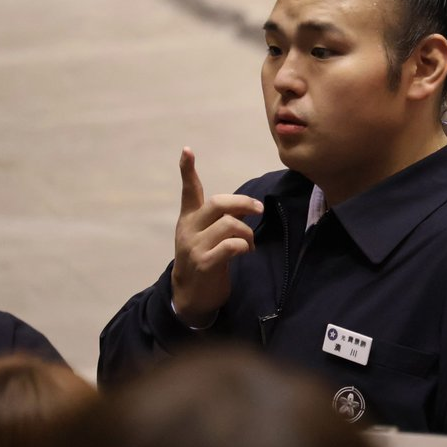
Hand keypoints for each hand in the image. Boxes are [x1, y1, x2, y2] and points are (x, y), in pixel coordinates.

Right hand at [171, 147, 263, 326]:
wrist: (190, 296)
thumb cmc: (205, 260)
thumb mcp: (209, 236)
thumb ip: (225, 218)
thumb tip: (249, 205)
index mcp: (190, 218)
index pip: (189, 190)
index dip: (187, 170)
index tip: (187, 150)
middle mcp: (189, 229)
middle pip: (218, 203)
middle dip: (243, 203)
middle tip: (259, 210)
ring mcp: (195, 246)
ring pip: (229, 224)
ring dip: (247, 232)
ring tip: (249, 243)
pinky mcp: (204, 263)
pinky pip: (231, 246)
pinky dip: (244, 245)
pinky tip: (245, 251)